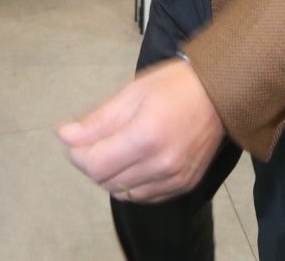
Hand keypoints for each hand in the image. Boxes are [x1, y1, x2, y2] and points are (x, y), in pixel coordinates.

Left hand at [57, 59, 225, 203]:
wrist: (219, 94)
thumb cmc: (174, 86)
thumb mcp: (132, 93)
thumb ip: (98, 120)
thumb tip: (65, 136)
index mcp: (145, 137)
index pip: (95, 165)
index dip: (78, 154)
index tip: (77, 139)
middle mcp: (161, 164)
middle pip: (106, 181)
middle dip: (93, 163)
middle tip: (97, 141)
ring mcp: (174, 179)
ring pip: (124, 193)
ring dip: (111, 176)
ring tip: (117, 150)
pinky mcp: (184, 185)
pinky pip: (145, 197)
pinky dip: (132, 185)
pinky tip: (135, 163)